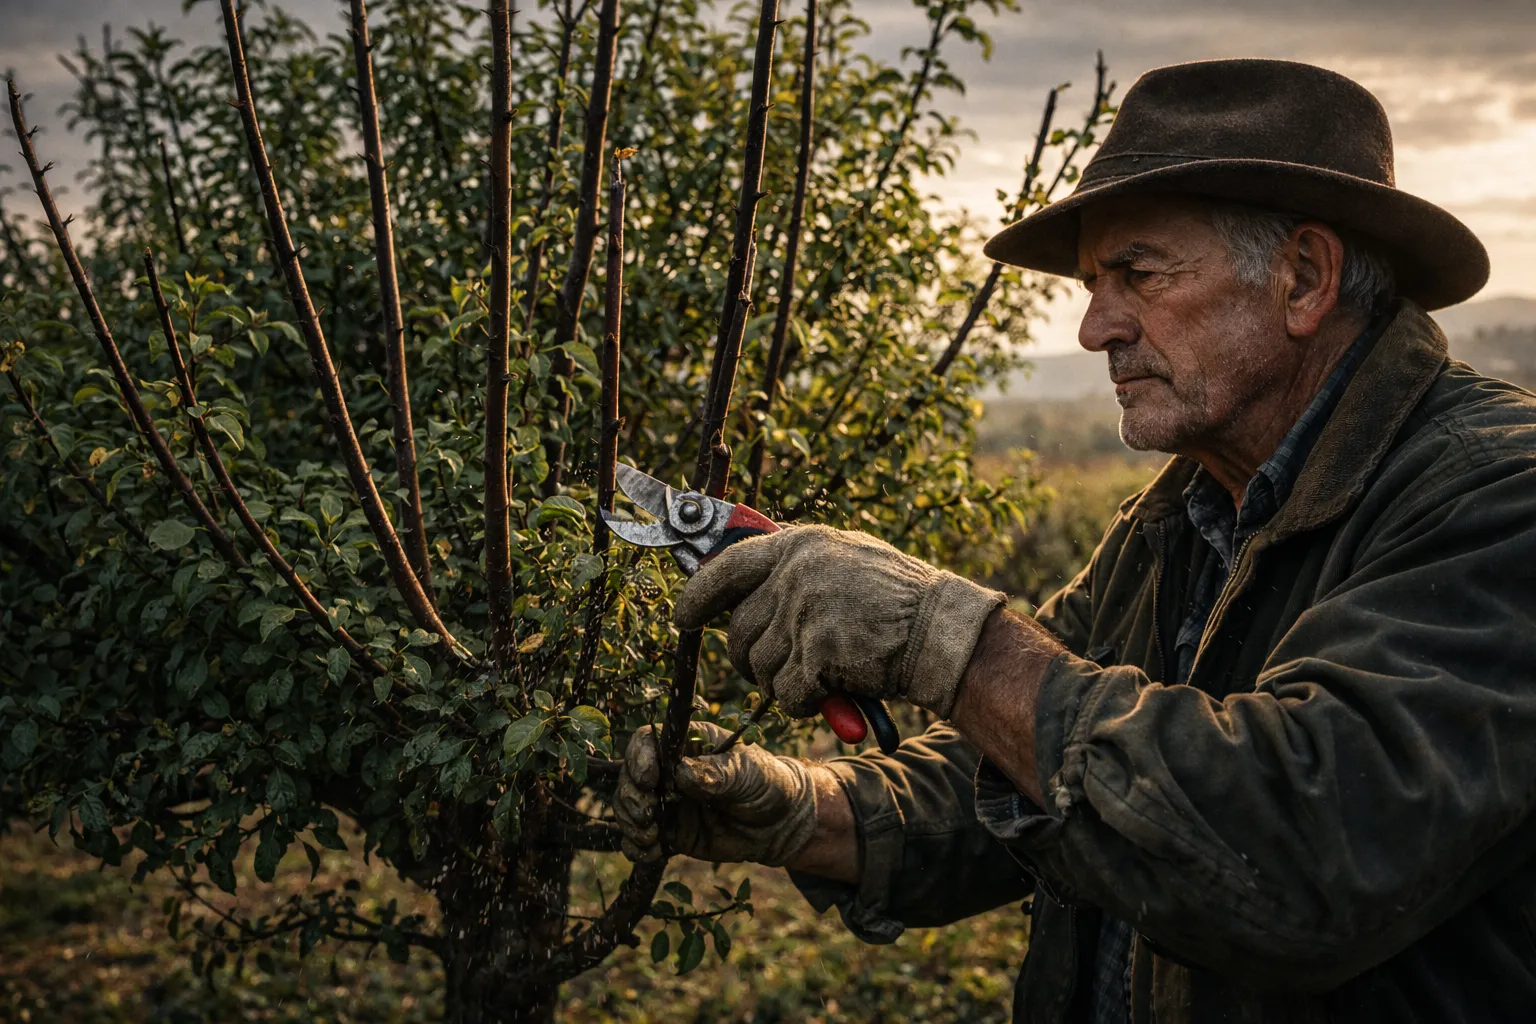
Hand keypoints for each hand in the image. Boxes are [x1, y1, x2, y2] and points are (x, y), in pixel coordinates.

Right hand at [614, 722, 818, 866]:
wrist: (779, 824)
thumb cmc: (767, 784)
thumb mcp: (749, 773)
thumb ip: (718, 773)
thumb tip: (681, 773)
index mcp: (688, 744)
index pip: (648, 741)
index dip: (640, 758)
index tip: (648, 779)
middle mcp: (670, 770)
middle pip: (630, 776)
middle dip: (631, 797)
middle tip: (648, 816)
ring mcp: (667, 801)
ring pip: (628, 807)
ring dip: (630, 823)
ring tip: (651, 837)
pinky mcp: (669, 830)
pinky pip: (639, 838)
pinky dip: (636, 846)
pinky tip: (651, 852)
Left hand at [674, 525, 1004, 717]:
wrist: (941, 631)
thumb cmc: (895, 601)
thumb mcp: (843, 560)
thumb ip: (794, 569)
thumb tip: (736, 588)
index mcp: (798, 545)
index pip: (726, 567)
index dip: (698, 596)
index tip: (684, 618)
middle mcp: (796, 573)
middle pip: (739, 631)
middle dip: (752, 659)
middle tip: (782, 667)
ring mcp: (805, 610)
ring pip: (759, 668)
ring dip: (784, 683)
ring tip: (820, 674)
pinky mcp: (817, 651)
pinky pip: (786, 692)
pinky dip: (805, 703)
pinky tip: (831, 693)